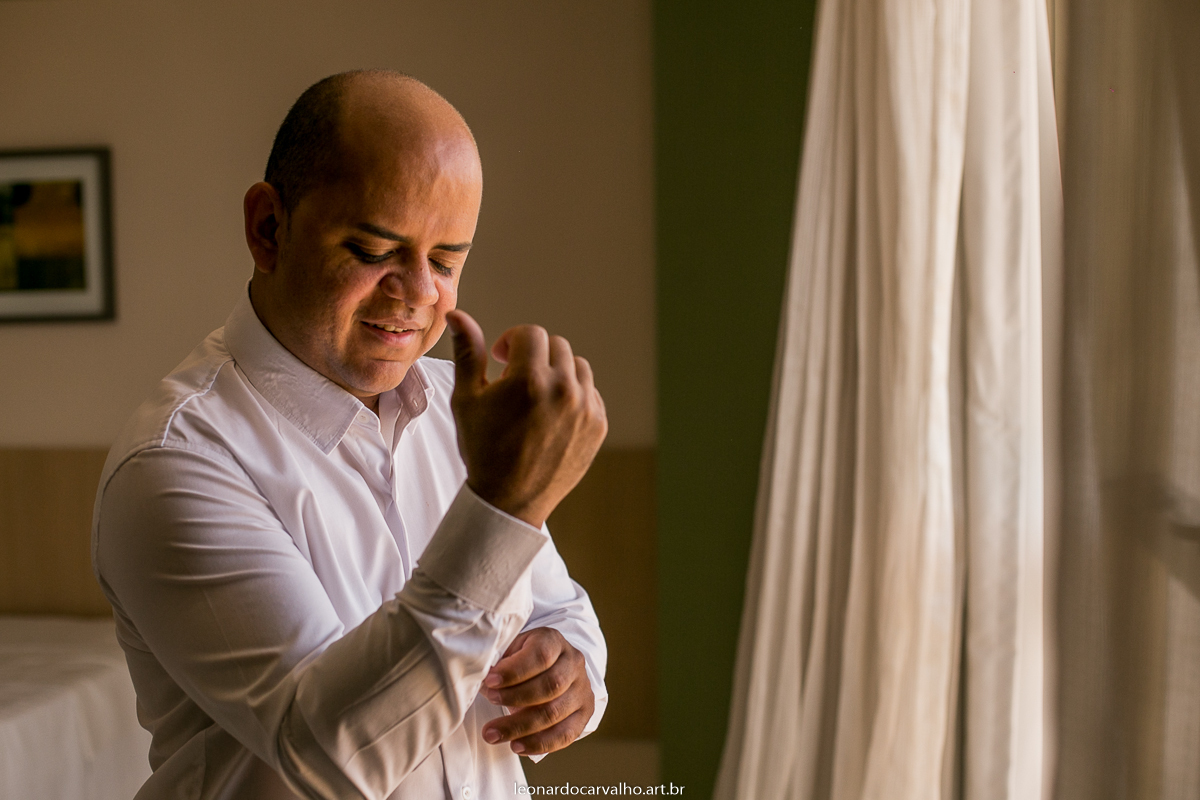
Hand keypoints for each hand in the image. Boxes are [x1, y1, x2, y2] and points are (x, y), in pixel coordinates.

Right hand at [446, 309, 607, 527]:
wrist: (509, 500)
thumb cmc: (483, 449)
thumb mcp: (466, 399)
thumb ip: (468, 352)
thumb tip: (457, 314)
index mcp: (529, 379)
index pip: (530, 333)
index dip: (511, 341)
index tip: (501, 359)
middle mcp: (562, 390)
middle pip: (556, 345)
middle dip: (533, 355)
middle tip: (515, 380)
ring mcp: (585, 408)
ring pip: (577, 366)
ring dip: (556, 372)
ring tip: (535, 396)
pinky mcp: (598, 425)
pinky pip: (591, 393)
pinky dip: (573, 396)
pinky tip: (550, 415)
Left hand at [480, 627, 594, 754]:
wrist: (553, 666)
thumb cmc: (524, 659)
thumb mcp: (512, 648)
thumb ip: (499, 662)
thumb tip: (483, 681)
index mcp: (554, 641)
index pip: (540, 655)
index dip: (514, 671)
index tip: (489, 682)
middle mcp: (573, 663)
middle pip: (550, 685)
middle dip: (515, 699)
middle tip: (490, 705)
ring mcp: (582, 689)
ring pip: (555, 713)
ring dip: (520, 727)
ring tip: (493, 734)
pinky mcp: (585, 713)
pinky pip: (566, 734)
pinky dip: (539, 744)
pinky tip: (517, 746)